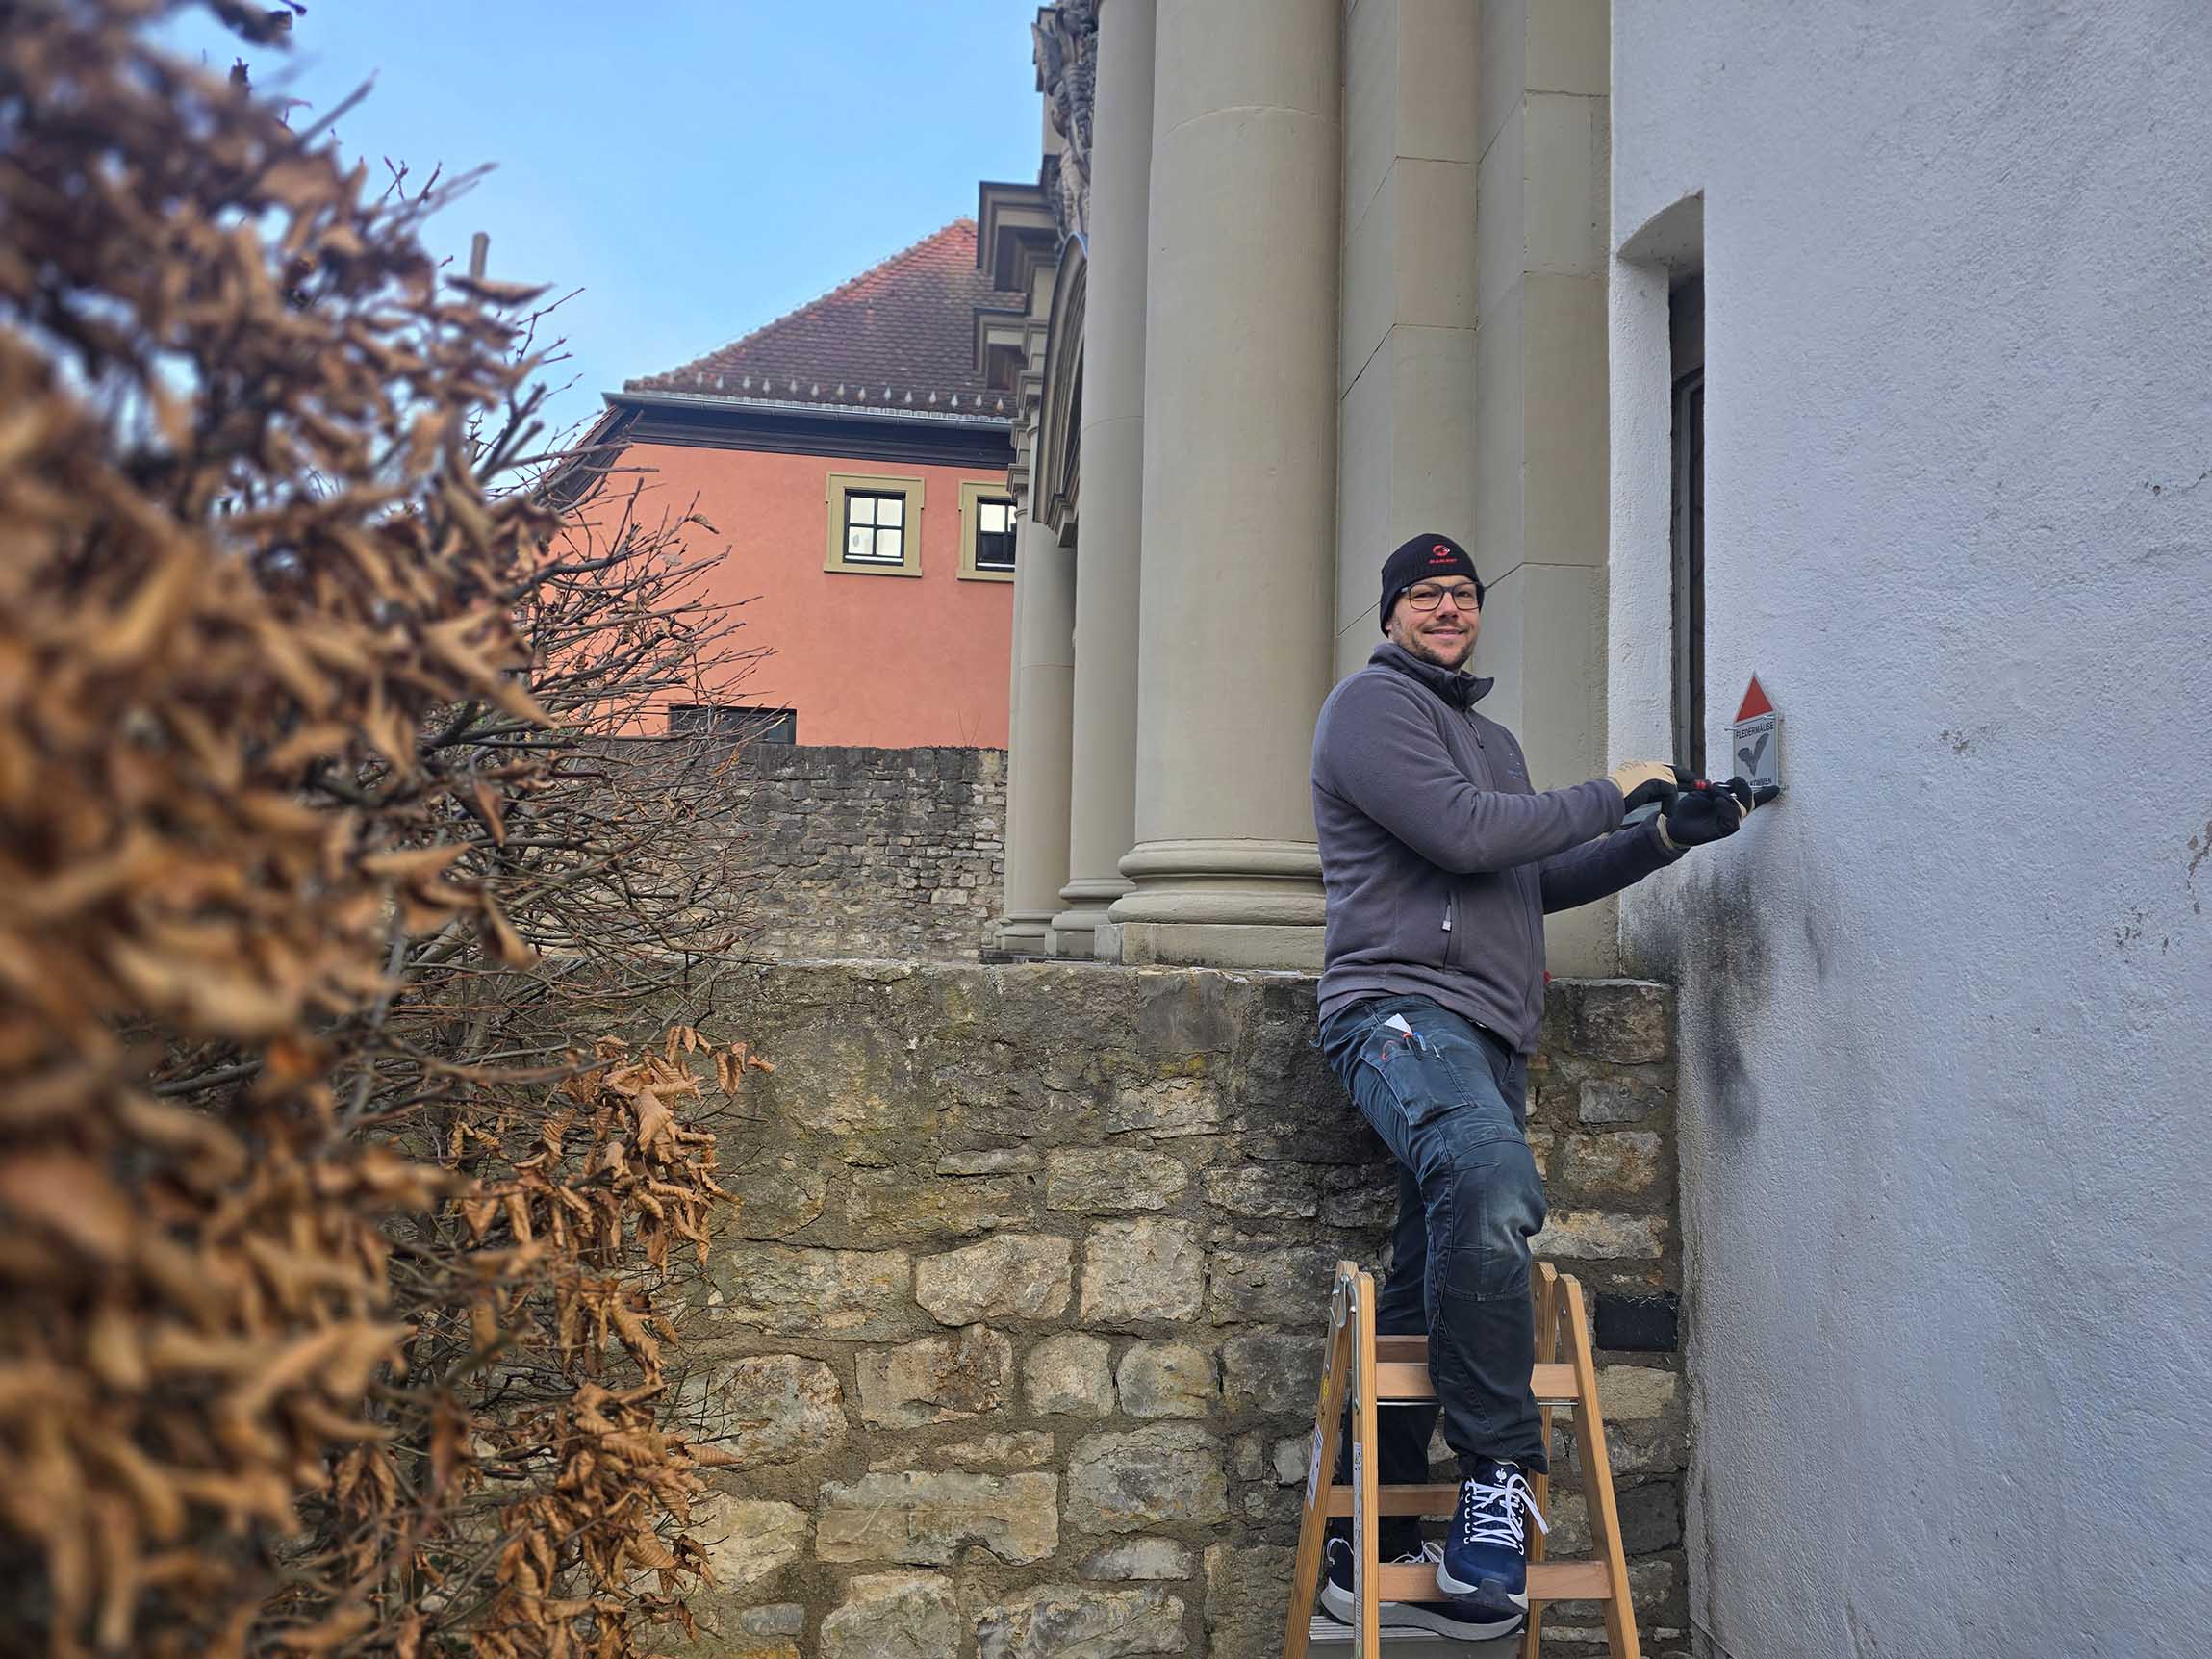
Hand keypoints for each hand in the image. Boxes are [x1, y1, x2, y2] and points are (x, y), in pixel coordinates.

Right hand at [1606, 759, 1682, 813]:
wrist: (1603, 800)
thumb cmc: (1610, 801)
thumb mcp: (1629, 794)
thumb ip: (1644, 792)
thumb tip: (1653, 796)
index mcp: (1636, 767)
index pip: (1660, 769)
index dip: (1674, 776)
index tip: (1686, 781)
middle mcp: (1643, 765)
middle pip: (1671, 771)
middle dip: (1686, 778)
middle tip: (1699, 784)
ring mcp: (1648, 770)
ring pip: (1671, 781)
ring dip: (1675, 796)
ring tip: (1676, 807)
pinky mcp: (1653, 779)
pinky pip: (1670, 790)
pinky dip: (1671, 803)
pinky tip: (1667, 813)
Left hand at [1657, 776, 1776, 847]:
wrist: (1674, 821)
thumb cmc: (1688, 808)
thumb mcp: (1703, 792)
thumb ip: (1716, 788)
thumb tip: (1727, 784)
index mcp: (1729, 803)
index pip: (1750, 798)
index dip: (1764, 794)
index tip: (1777, 788)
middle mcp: (1732, 813)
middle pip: (1749, 800)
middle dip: (1742, 786)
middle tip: (1730, 781)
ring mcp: (1728, 822)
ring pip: (1742, 809)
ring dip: (1727, 796)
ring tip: (1713, 793)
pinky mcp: (1723, 831)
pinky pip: (1734, 821)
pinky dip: (1727, 808)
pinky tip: (1717, 803)